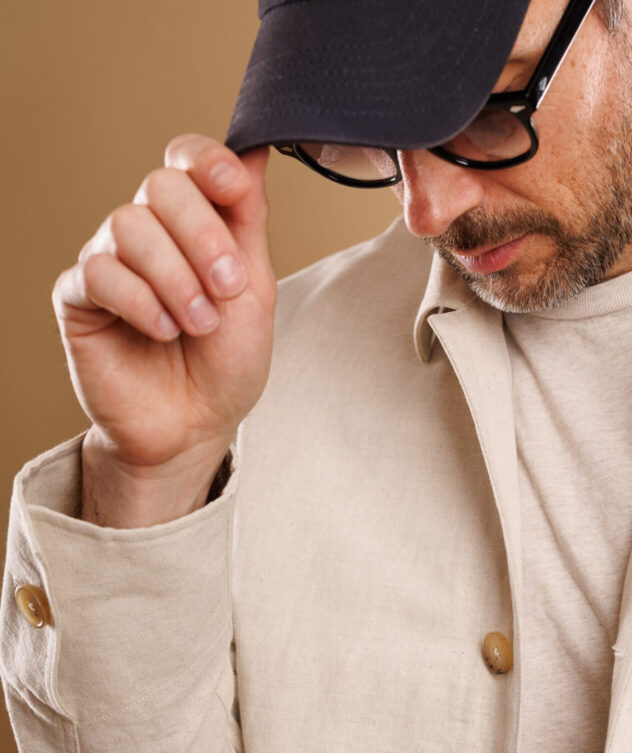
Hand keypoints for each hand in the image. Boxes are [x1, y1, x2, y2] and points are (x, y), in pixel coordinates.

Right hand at [52, 133, 276, 523]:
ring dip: (176, 279)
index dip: (207, 163)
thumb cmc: (226, 362)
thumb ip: (249, 221)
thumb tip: (257, 151)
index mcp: (193, 222)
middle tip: (227, 288)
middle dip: (203, 237)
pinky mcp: (78, 297)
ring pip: (130, 227)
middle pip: (160, 187)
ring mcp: (110, 260)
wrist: (196, 425)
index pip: (186, 160)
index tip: (234, 189)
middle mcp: (149, 232)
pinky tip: (162, 331)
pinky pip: (99, 272)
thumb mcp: (254, 290)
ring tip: (199, 325)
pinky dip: (140, 301)